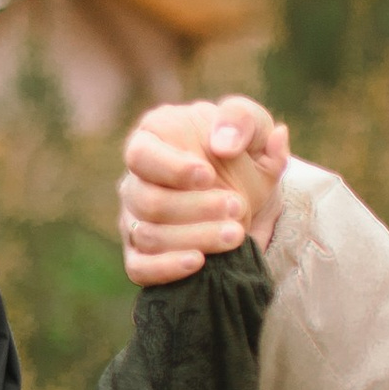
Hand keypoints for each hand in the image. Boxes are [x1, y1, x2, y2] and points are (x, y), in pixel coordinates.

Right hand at [118, 94, 290, 284]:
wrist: (252, 194)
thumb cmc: (246, 152)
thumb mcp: (254, 127)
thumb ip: (242, 121)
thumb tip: (223, 143)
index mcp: (153, 137)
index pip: (142, 155)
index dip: (171, 169)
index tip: (208, 175)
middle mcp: (135, 179)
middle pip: (146, 200)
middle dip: (193, 208)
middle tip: (236, 206)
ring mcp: (134, 218)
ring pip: (148, 236)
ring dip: (194, 237)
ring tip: (237, 234)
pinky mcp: (141, 253)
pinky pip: (138, 267)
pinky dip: (166, 268)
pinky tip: (198, 262)